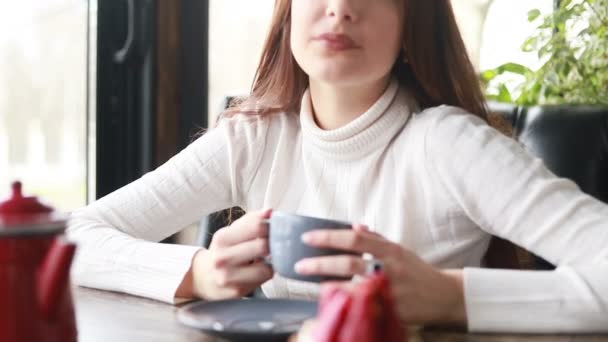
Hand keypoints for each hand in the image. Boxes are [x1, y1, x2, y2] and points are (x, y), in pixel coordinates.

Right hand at [178, 209, 273, 299]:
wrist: (204, 277)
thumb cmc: (223, 252)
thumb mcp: (231, 232)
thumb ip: (251, 221)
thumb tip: (269, 212)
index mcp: (222, 238)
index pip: (256, 226)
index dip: (269, 226)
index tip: (271, 228)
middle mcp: (222, 258)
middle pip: (263, 246)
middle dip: (272, 245)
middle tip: (271, 244)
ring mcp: (228, 277)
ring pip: (266, 268)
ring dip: (269, 262)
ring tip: (263, 259)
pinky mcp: (237, 292)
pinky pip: (263, 280)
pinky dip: (265, 274)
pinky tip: (257, 271)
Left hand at [294, 225, 466, 325]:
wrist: (443, 296)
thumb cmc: (416, 271)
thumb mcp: (398, 249)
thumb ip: (375, 238)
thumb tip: (353, 225)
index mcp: (390, 250)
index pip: (354, 238)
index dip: (329, 237)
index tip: (308, 237)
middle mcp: (389, 268)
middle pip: (348, 263)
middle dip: (320, 264)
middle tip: (300, 265)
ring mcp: (389, 291)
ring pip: (352, 287)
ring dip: (328, 286)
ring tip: (311, 284)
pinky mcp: (390, 311)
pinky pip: (362, 307)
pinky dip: (345, 303)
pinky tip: (331, 302)